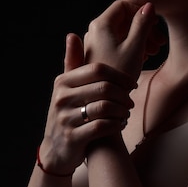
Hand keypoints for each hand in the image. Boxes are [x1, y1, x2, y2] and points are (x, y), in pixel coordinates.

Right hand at [39, 32, 136, 175]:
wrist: (56, 151)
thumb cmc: (67, 115)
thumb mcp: (65, 89)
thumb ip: (72, 64)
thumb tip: (72, 35)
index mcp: (62, 82)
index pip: (98, 69)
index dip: (120, 75)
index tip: (131, 83)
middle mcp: (62, 98)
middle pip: (104, 88)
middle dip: (124, 95)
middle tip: (130, 101)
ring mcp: (66, 118)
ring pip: (106, 108)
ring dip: (122, 111)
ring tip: (126, 114)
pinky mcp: (73, 137)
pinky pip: (102, 127)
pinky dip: (116, 125)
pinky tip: (120, 125)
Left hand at [83, 0, 164, 80]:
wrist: (103, 102)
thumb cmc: (118, 75)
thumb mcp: (134, 47)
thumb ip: (142, 24)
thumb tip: (149, 6)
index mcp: (101, 25)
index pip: (123, 6)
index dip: (141, 12)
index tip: (155, 24)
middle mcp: (95, 32)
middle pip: (123, 20)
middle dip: (143, 28)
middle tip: (159, 43)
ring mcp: (95, 45)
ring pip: (121, 34)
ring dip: (140, 39)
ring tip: (153, 53)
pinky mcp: (98, 57)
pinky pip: (117, 45)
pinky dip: (131, 48)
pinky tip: (143, 58)